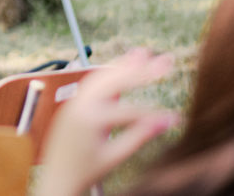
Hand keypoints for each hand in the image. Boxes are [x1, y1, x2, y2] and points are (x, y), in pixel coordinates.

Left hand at [35, 49, 178, 195]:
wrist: (56, 179)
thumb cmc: (85, 172)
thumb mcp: (114, 157)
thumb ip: (138, 137)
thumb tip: (166, 122)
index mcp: (90, 119)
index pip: (131, 112)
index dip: (155, 115)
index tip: (177, 118)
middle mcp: (80, 105)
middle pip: (115, 81)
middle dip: (141, 70)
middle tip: (165, 60)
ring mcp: (74, 102)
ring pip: (101, 77)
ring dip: (122, 65)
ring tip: (142, 53)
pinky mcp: (72, 104)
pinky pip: (91, 83)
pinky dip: (108, 74)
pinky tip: (121, 68)